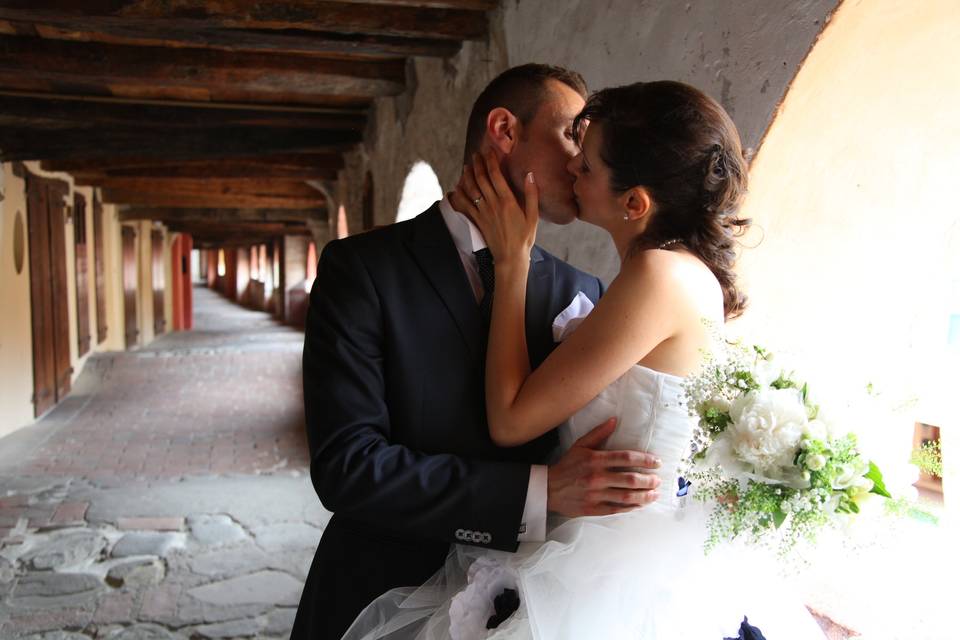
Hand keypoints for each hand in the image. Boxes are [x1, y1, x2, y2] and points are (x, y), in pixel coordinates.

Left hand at [452, 150, 538, 266]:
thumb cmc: (524, 237)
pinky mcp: (477, 220)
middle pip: (481, 179)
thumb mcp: (533, 216)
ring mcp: (483, 212)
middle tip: (476, 154)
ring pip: (471, 189)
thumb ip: (532, 194)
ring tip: (467, 166)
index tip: (489, 150)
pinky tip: (458, 187)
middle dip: (478, 164)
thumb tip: (530, 175)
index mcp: (507, 201)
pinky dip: (460, 194)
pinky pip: (465, 204)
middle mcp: (493, 204)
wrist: (510, 257)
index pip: (495, 175)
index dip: (490, 160)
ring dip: (468, 175)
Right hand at [547, 418, 661, 516]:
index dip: (645, 460)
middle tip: (658, 480)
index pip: (626, 458)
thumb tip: (614, 420)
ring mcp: (595, 494)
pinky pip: (617, 509)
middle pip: (630, 479)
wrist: (548, 488)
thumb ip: (599, 433)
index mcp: (595, 459)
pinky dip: (631, 507)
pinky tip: (640, 505)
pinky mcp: (593, 508)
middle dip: (648, 480)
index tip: (657, 462)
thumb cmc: (567, 465)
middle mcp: (597, 477)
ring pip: (626, 496)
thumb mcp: (580, 445)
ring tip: (654, 494)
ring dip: (644, 496)